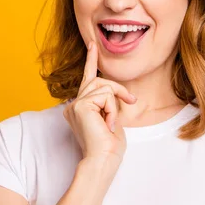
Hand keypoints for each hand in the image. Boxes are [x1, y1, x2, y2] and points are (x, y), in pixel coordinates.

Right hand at [62, 41, 137, 162]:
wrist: (103, 160)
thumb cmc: (109, 146)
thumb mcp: (111, 118)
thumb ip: (108, 102)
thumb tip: (112, 89)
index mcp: (80, 108)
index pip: (87, 80)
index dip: (90, 60)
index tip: (92, 44)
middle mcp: (73, 105)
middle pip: (99, 81)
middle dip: (118, 90)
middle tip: (131, 101)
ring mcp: (75, 104)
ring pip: (104, 86)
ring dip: (115, 103)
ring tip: (111, 122)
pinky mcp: (80, 105)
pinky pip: (105, 95)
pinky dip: (112, 109)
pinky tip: (107, 124)